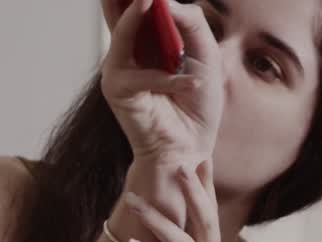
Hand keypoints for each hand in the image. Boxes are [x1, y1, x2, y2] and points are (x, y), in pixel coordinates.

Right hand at [102, 0, 223, 162]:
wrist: (188, 147)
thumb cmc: (194, 105)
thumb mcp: (204, 55)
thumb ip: (190, 26)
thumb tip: (170, 2)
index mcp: (144, 43)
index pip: (131, 6)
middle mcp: (125, 54)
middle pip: (117, 11)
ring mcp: (118, 72)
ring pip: (124, 34)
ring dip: (139, 18)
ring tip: (153, 0)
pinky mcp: (119, 93)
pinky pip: (142, 74)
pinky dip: (169, 76)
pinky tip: (192, 81)